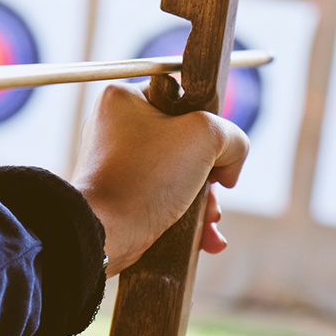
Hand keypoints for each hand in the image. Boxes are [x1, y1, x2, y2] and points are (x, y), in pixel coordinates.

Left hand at [72, 82, 248, 276]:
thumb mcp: (204, 137)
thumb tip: (229, 160)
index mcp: (124, 98)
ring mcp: (113, 161)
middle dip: (209, 175)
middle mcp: (113, 125)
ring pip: (175, 174)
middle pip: (183, 142)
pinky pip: (159, 196)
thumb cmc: (145, 178)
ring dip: (202, 200)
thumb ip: (231, 135)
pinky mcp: (116, 192)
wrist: (104, 233)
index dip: (207, 123)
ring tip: (210, 225)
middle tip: (216, 192)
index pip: (182, 96)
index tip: (214, 151)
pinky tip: (203, 239)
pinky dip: (183, 215)